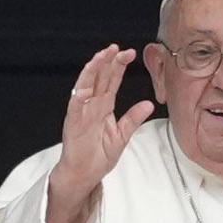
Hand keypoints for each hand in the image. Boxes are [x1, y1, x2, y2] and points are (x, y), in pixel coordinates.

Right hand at [45, 46, 153, 222]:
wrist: (85, 174)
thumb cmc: (99, 155)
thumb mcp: (122, 136)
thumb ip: (133, 119)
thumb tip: (149, 104)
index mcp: (104, 106)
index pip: (112, 81)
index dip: (119, 66)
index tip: (129, 52)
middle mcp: (92, 105)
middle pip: (99, 78)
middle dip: (106, 62)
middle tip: (116, 48)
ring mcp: (81, 113)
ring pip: (85, 87)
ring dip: (91, 72)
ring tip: (99, 58)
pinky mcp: (73, 124)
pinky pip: (75, 109)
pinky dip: (78, 98)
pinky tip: (84, 89)